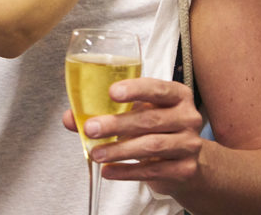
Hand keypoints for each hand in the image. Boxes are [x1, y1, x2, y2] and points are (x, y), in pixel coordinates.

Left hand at [62, 77, 204, 194]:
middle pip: (150, 119)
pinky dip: (127, 171)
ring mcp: (190, 144)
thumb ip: (104, 111)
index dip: (135, 89)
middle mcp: (188, 117)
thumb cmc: (155, 127)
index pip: (157, 88)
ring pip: (151, 146)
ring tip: (96, 153)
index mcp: (177, 94)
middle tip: (91, 128)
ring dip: (119, 150)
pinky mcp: (186, 169)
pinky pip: (152, 170)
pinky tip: (109, 170)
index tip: (112, 92)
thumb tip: (70, 117)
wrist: (183, 159)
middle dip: (117, 124)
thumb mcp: (136, 112)